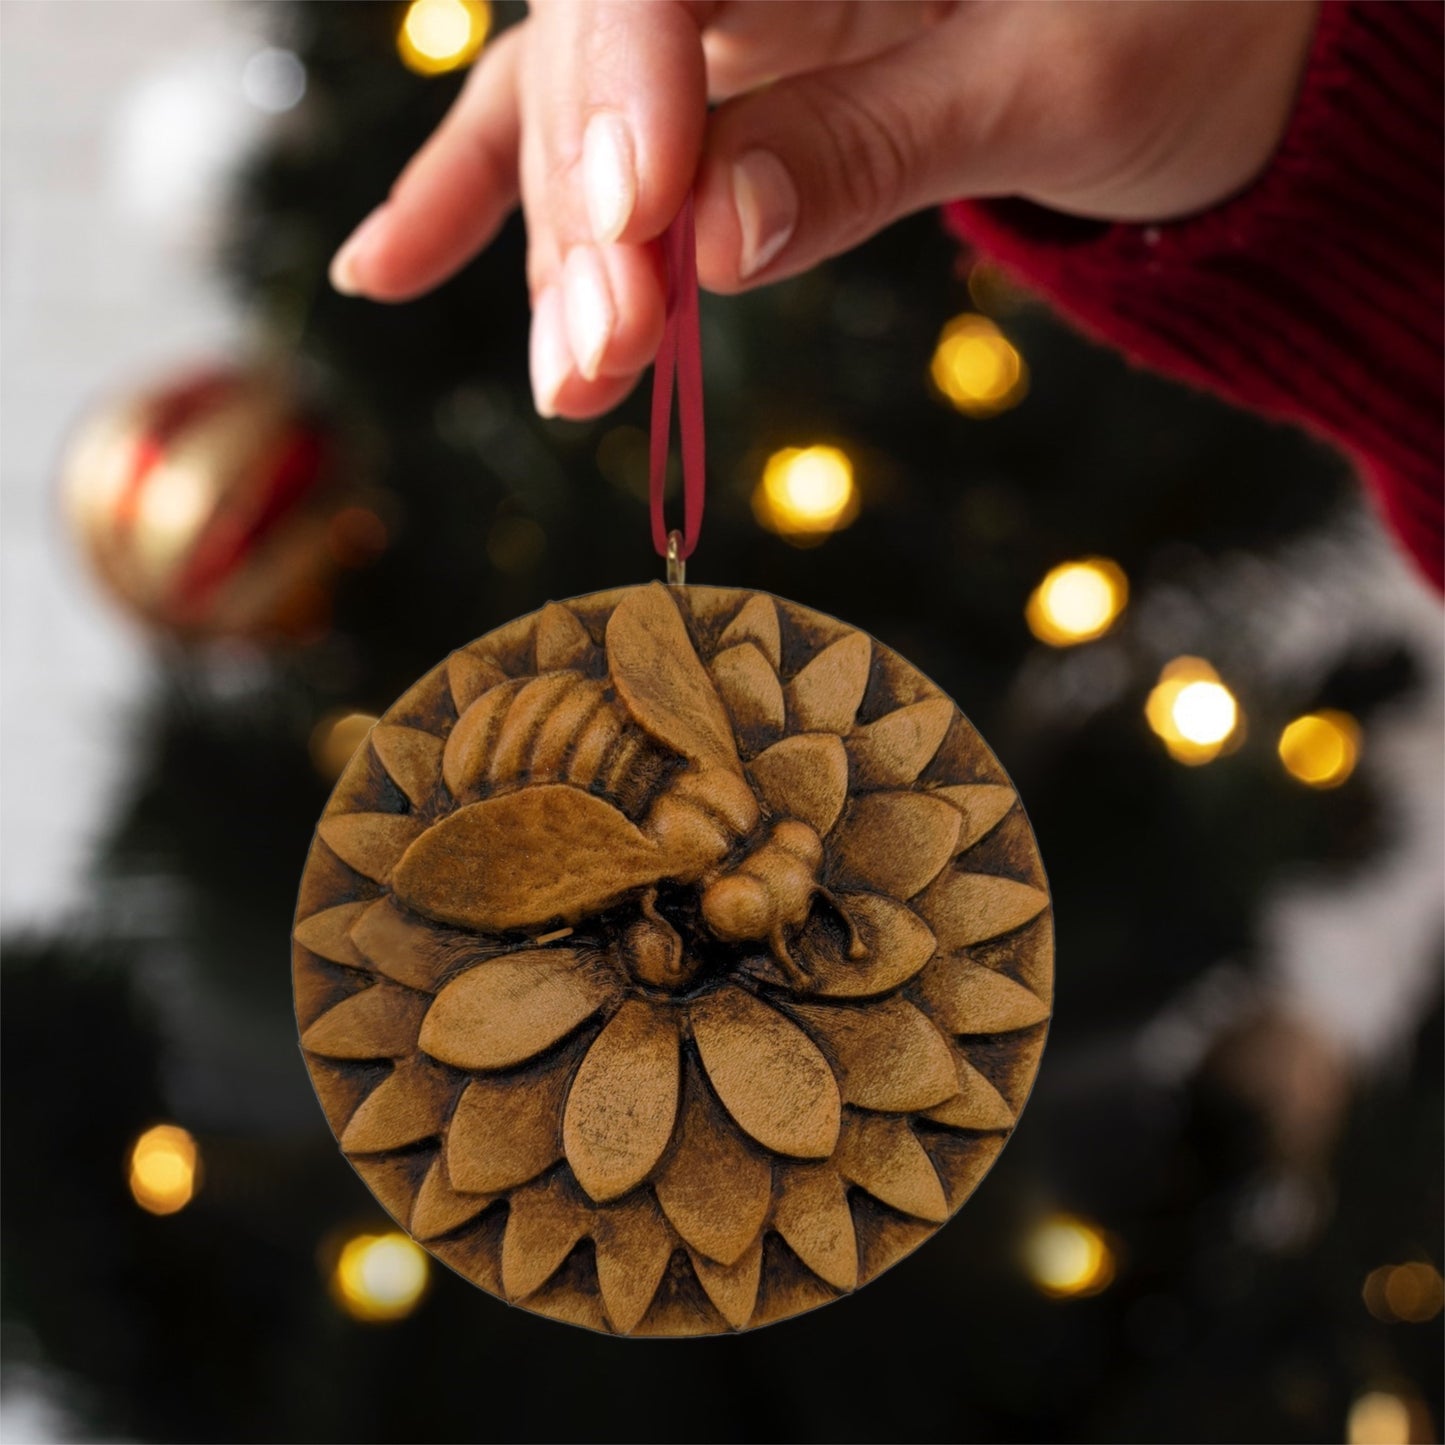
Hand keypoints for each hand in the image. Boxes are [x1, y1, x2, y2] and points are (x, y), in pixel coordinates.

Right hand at [329, 0, 1317, 418]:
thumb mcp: (1050, 85)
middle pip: (605, 45)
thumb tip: (708, 242)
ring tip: (569, 385)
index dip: (627, 84)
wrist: (1214, 42)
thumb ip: (874, 143)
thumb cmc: (1178, 30)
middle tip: (597, 361)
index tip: (632, 233)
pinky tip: (386, 269)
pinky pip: (578, 130)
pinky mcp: (712, 74)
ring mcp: (718, 6)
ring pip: (581, 115)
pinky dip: (484, 202)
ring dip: (557, 259)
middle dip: (590, 211)